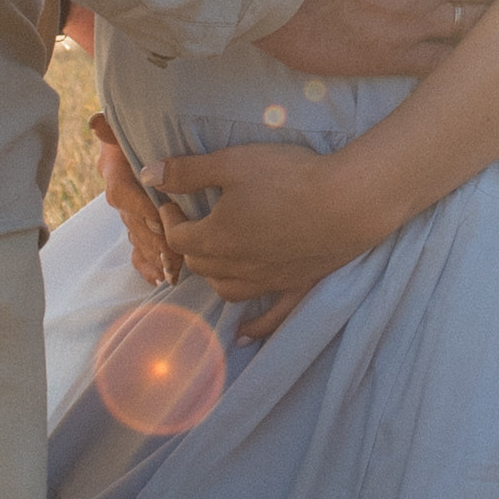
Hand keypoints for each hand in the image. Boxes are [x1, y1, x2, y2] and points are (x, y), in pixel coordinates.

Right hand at [90, 113, 181, 283]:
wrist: (165, 141)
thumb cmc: (154, 127)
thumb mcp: (138, 125)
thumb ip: (117, 127)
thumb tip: (95, 123)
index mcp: (116, 166)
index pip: (122, 191)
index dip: (139, 206)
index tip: (159, 218)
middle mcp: (119, 190)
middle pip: (131, 220)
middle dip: (151, 238)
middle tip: (173, 255)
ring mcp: (128, 211)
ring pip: (136, 237)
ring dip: (152, 255)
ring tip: (171, 271)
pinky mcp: (139, 226)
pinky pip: (136, 250)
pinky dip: (145, 265)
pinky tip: (158, 278)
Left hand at [146, 137, 384, 334]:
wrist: (348, 201)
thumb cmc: (289, 177)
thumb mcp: (233, 163)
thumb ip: (189, 171)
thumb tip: (150, 175)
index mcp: (216, 238)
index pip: (178, 237)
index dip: (170, 219)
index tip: (173, 202)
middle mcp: (236, 267)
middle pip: (199, 265)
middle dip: (190, 245)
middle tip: (194, 222)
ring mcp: (267, 281)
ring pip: (226, 289)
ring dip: (213, 276)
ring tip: (214, 259)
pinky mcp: (296, 286)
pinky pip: (271, 318)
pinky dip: (254, 328)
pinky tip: (243, 335)